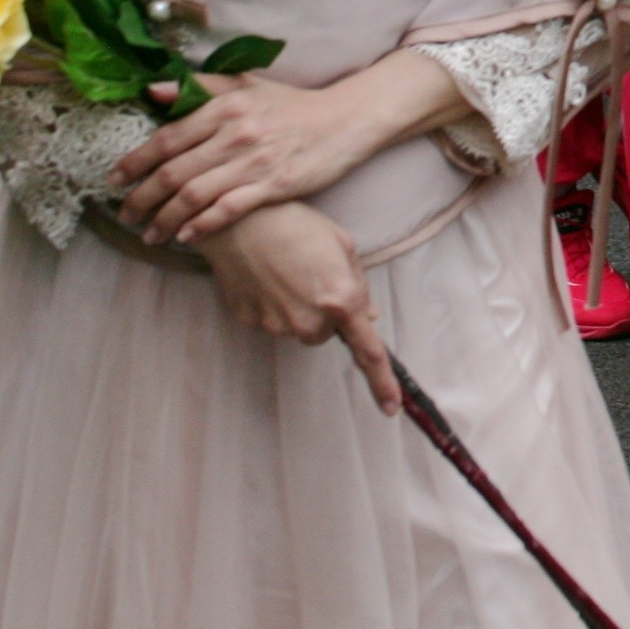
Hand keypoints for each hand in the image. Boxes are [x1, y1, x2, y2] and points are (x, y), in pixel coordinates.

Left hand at [111, 70, 392, 244]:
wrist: (346, 120)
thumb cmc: (293, 105)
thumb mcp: (248, 87)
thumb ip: (200, 87)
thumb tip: (151, 90)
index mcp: (226, 107)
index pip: (167, 139)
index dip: (135, 162)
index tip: (114, 180)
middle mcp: (235, 134)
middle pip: (174, 172)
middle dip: (142, 198)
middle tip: (125, 214)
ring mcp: (255, 162)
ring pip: (194, 196)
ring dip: (165, 219)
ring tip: (150, 234)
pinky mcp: (275, 185)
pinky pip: (228, 209)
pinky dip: (203, 225)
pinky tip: (187, 236)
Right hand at [196, 202, 399, 413]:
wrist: (238, 219)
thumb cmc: (297, 224)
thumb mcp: (342, 245)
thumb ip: (359, 286)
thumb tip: (369, 319)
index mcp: (340, 300)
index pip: (368, 351)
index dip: (382, 382)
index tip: (391, 408)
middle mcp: (308, 320)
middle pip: (325, 333)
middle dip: (326, 311)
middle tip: (313, 275)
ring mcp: (275, 325)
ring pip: (297, 328)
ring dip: (298, 307)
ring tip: (287, 270)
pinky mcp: (248, 322)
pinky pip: (270, 321)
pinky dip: (272, 304)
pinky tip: (266, 277)